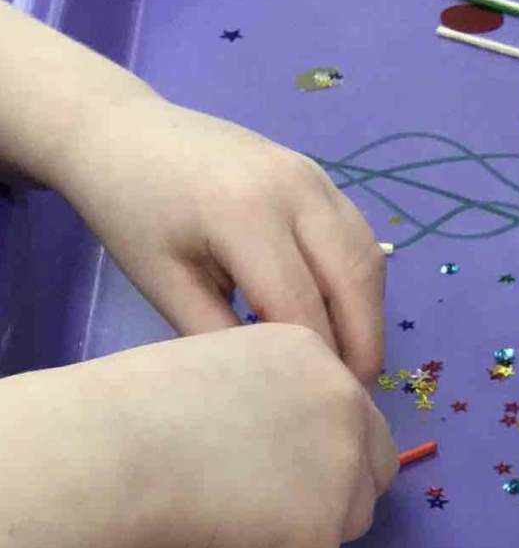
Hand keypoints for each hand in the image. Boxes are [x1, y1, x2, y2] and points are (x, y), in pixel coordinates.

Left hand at [59, 89, 384, 385]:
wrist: (123, 135)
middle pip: (354, 282)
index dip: (315, 366)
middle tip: (346, 399)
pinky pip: (358, 240)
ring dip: (367, 318)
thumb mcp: (166, 287)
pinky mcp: (319, 178)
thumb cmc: (131, 215)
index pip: (302, 308)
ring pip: (367, 261)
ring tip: (347, 366)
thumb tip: (275, 385)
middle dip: (361, 348)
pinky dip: (359, 287)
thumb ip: (222, 338)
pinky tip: (340, 322)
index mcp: (245, 213)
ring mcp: (314, 177)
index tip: (315, 412)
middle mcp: (295, 188)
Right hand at [89, 323, 397, 547]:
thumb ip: (271, 401)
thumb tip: (285, 450)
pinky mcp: (324, 528)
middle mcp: (344, 402)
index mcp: (313, 354)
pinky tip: (229, 540)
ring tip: (238, 521)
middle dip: (336, 496)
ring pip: (351, 521)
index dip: (323, 452)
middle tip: (278, 511)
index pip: (352, 415)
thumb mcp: (223, 371)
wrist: (119, 454)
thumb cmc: (140, 412)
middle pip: (374, 469)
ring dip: (306, 532)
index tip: (283, 471)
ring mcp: (341, 466)